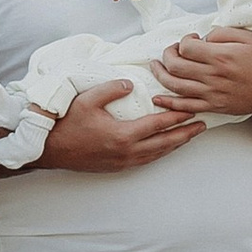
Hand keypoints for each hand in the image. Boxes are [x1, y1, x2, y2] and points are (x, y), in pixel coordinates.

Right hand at [39, 79, 205, 172]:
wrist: (51, 149)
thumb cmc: (67, 123)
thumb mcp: (88, 100)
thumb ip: (111, 89)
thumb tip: (130, 84)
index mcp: (123, 135)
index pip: (157, 125)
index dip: (176, 117)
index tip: (191, 110)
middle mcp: (127, 152)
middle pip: (164, 144)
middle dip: (184, 134)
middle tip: (201, 126)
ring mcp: (122, 162)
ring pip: (157, 154)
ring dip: (175, 145)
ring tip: (188, 136)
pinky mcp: (117, 166)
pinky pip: (146, 160)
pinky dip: (160, 152)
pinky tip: (164, 147)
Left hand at [150, 28, 251, 122]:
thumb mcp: (246, 37)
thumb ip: (221, 33)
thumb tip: (203, 39)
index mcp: (220, 57)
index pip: (186, 47)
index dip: (183, 41)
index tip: (191, 40)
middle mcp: (213, 76)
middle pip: (176, 66)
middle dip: (167, 55)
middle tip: (171, 51)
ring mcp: (212, 94)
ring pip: (175, 86)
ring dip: (161, 75)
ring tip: (156, 67)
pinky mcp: (213, 106)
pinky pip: (186, 107)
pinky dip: (169, 103)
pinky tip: (159, 97)